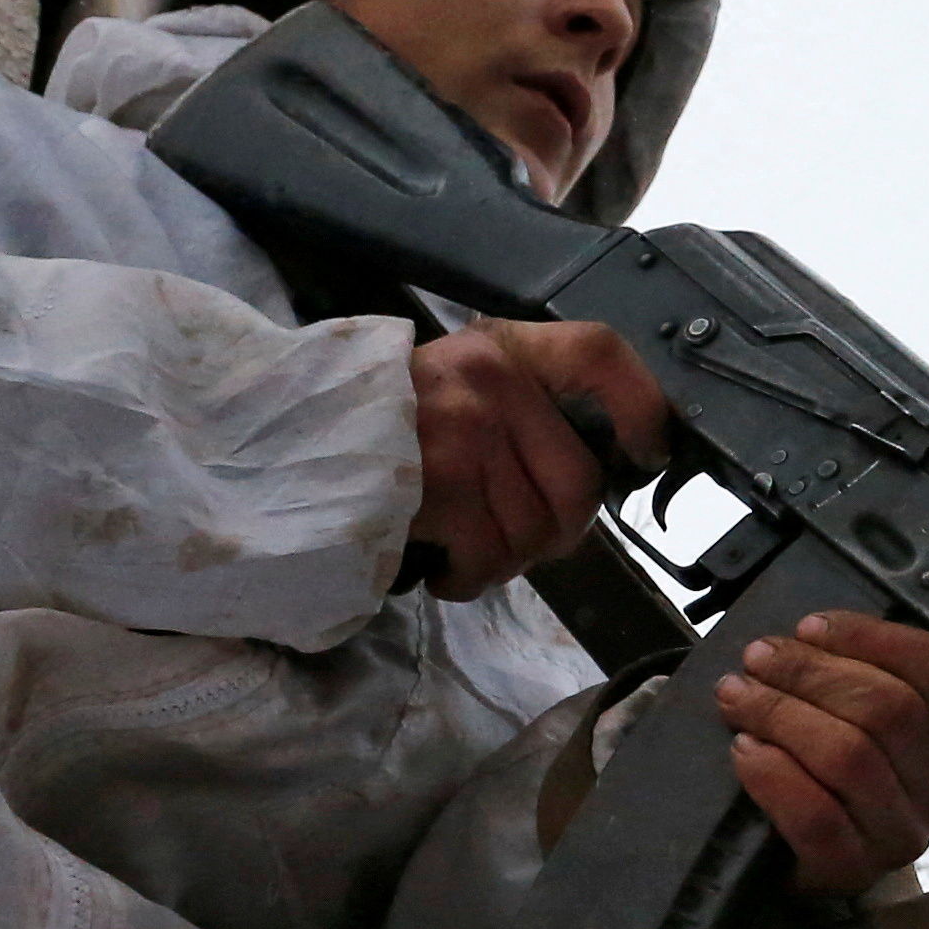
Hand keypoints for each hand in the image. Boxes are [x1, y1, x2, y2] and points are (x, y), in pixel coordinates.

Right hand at [406, 319, 666, 598]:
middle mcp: (489, 382)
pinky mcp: (441, 485)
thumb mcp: (454, 391)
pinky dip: (467, 578)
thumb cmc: (379, 433)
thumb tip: (600, 475)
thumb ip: (522, 415)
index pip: (598, 353)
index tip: (646, 452)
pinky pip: (490, 559)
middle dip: (554, 532)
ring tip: (457, 539)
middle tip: (507, 534)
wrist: (282, 450)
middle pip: (579, 483)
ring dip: (502, 560)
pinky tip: (438, 557)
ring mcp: (465, 431)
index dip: (640, 407)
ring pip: (536, 533)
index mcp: (499, 351)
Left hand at [714, 612, 928, 895]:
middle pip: (886, 708)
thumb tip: (806, 633)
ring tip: (739, 697)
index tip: (808, 627)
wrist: (827, 855)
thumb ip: (863, 669)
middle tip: (757, 658)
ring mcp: (907, 834)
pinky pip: (816, 816)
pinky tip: (745, 750)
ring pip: (849, 757)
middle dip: (809, 673)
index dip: (864, 637)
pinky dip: (774, 775)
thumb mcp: (876, 713)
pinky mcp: (857, 870)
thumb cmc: (848, 765)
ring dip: (781, 714)